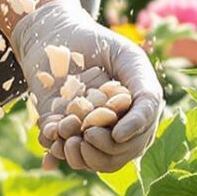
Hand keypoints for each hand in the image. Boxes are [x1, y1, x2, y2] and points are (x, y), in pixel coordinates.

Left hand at [11, 2, 163, 172]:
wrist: (56, 34)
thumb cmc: (98, 42)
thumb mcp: (129, 60)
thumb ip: (145, 94)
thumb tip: (125, 136)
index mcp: (134, 114)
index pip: (137, 141)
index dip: (126, 143)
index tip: (115, 133)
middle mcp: (112, 126)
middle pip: (114, 158)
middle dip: (101, 152)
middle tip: (87, 134)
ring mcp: (84, 129)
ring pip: (88, 161)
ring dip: (77, 156)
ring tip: (67, 137)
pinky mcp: (59, 128)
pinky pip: (59, 151)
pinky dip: (54, 150)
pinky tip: (51, 134)